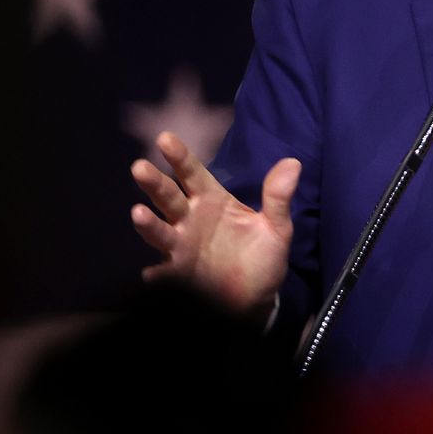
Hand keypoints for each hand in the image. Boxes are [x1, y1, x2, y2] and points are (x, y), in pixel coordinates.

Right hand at [130, 131, 300, 318]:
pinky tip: (153, 274)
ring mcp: (183, 246)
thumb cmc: (263, 254)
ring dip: (149, 224)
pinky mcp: (181, 274)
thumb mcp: (276, 226)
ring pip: (162, 231)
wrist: (259, 296)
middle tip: (140, 167)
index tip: (165, 137)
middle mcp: (191, 219)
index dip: (179, 157)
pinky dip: (159, 274)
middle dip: (154, 183)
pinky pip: (167, 273)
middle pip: (169, 197)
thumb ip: (278, 196)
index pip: (193, 173)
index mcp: (212, 200)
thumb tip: (293, 162)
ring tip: (138, 214)